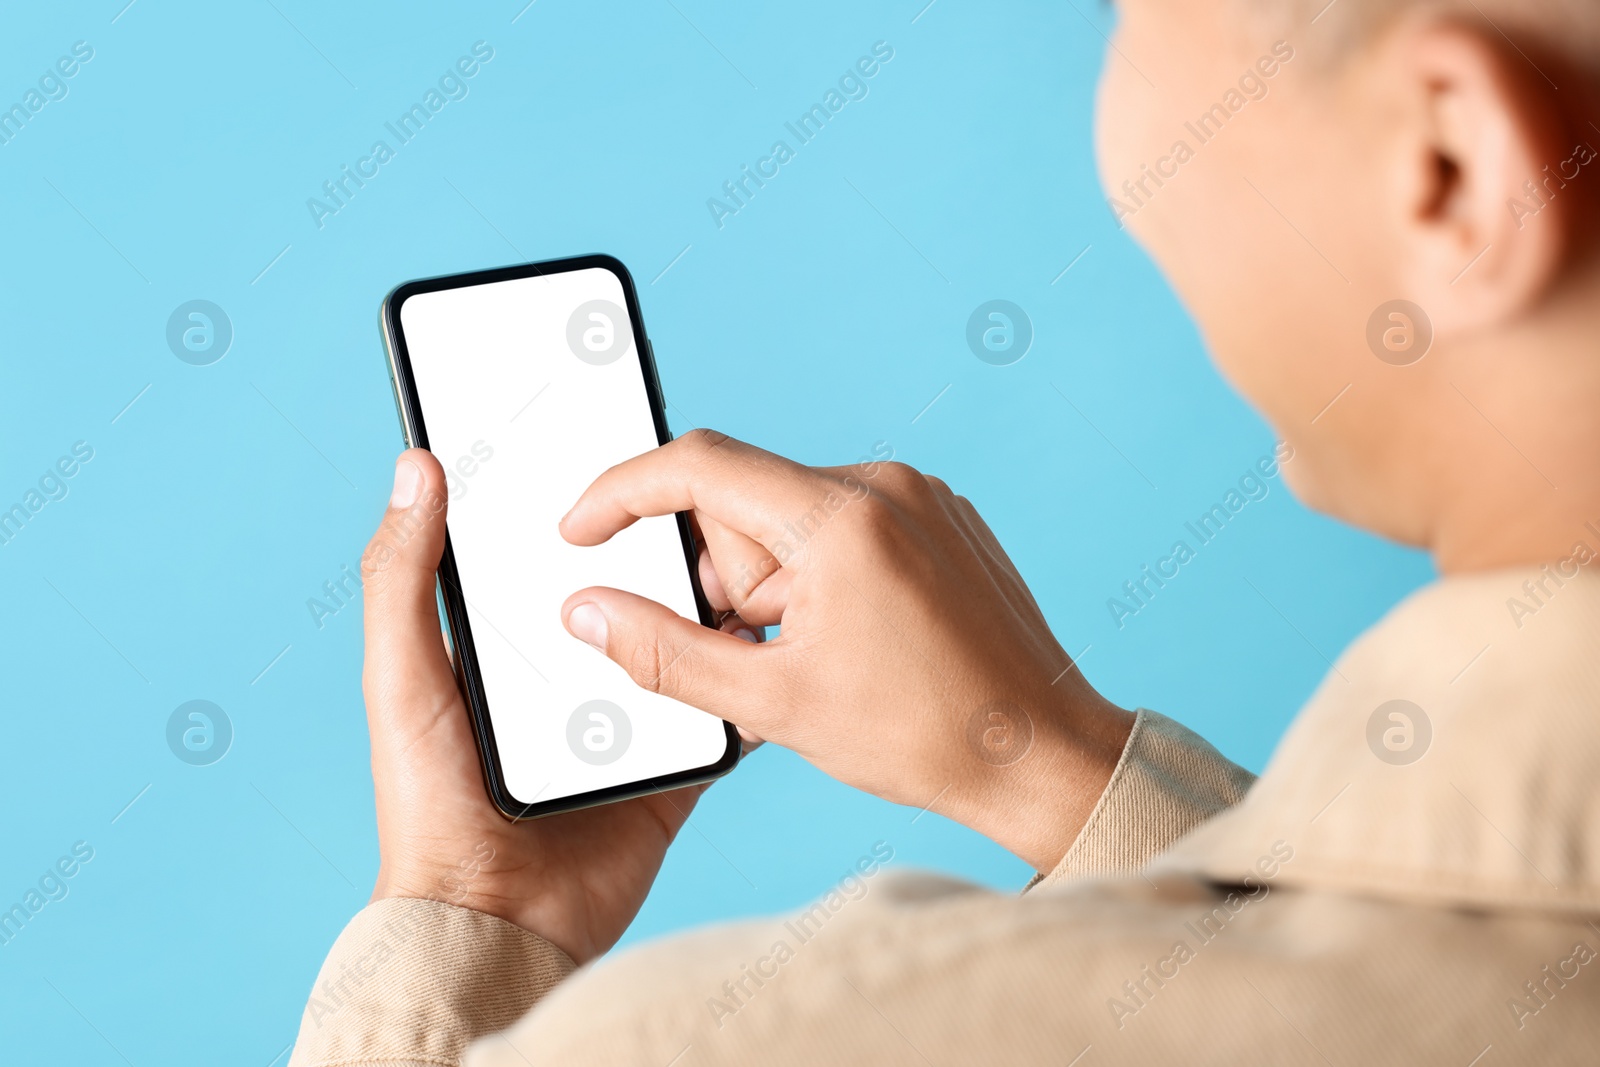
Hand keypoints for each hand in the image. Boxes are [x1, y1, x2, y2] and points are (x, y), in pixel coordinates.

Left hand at [359, 449, 753, 963]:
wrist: (495, 922)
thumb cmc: (430, 803)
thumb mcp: (402, 678)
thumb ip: (402, 579)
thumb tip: (416, 467)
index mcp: (505, 645)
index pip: (549, 557)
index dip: (579, 508)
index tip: (615, 447)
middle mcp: (568, 674)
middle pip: (627, 593)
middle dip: (662, 553)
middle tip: (703, 502)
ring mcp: (624, 720)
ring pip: (680, 644)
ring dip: (709, 610)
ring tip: (742, 562)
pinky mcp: (670, 767)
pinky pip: (716, 713)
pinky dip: (738, 683)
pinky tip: (761, 639)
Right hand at [559, 431, 1133, 872]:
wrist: (1043, 755)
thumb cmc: (927, 736)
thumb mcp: (774, 705)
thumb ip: (665, 652)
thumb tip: (590, 612)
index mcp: (842, 518)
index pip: (698, 466)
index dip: (622, 493)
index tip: (582, 531)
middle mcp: (885, 486)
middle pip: (743, 504)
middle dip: (726, 580)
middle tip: (759, 653)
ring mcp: (919, 497)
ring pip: (789, 520)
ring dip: (773, 587)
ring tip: (817, 658)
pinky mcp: (939, 517)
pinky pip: (841, 526)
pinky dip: (817, 576)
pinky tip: (849, 640)